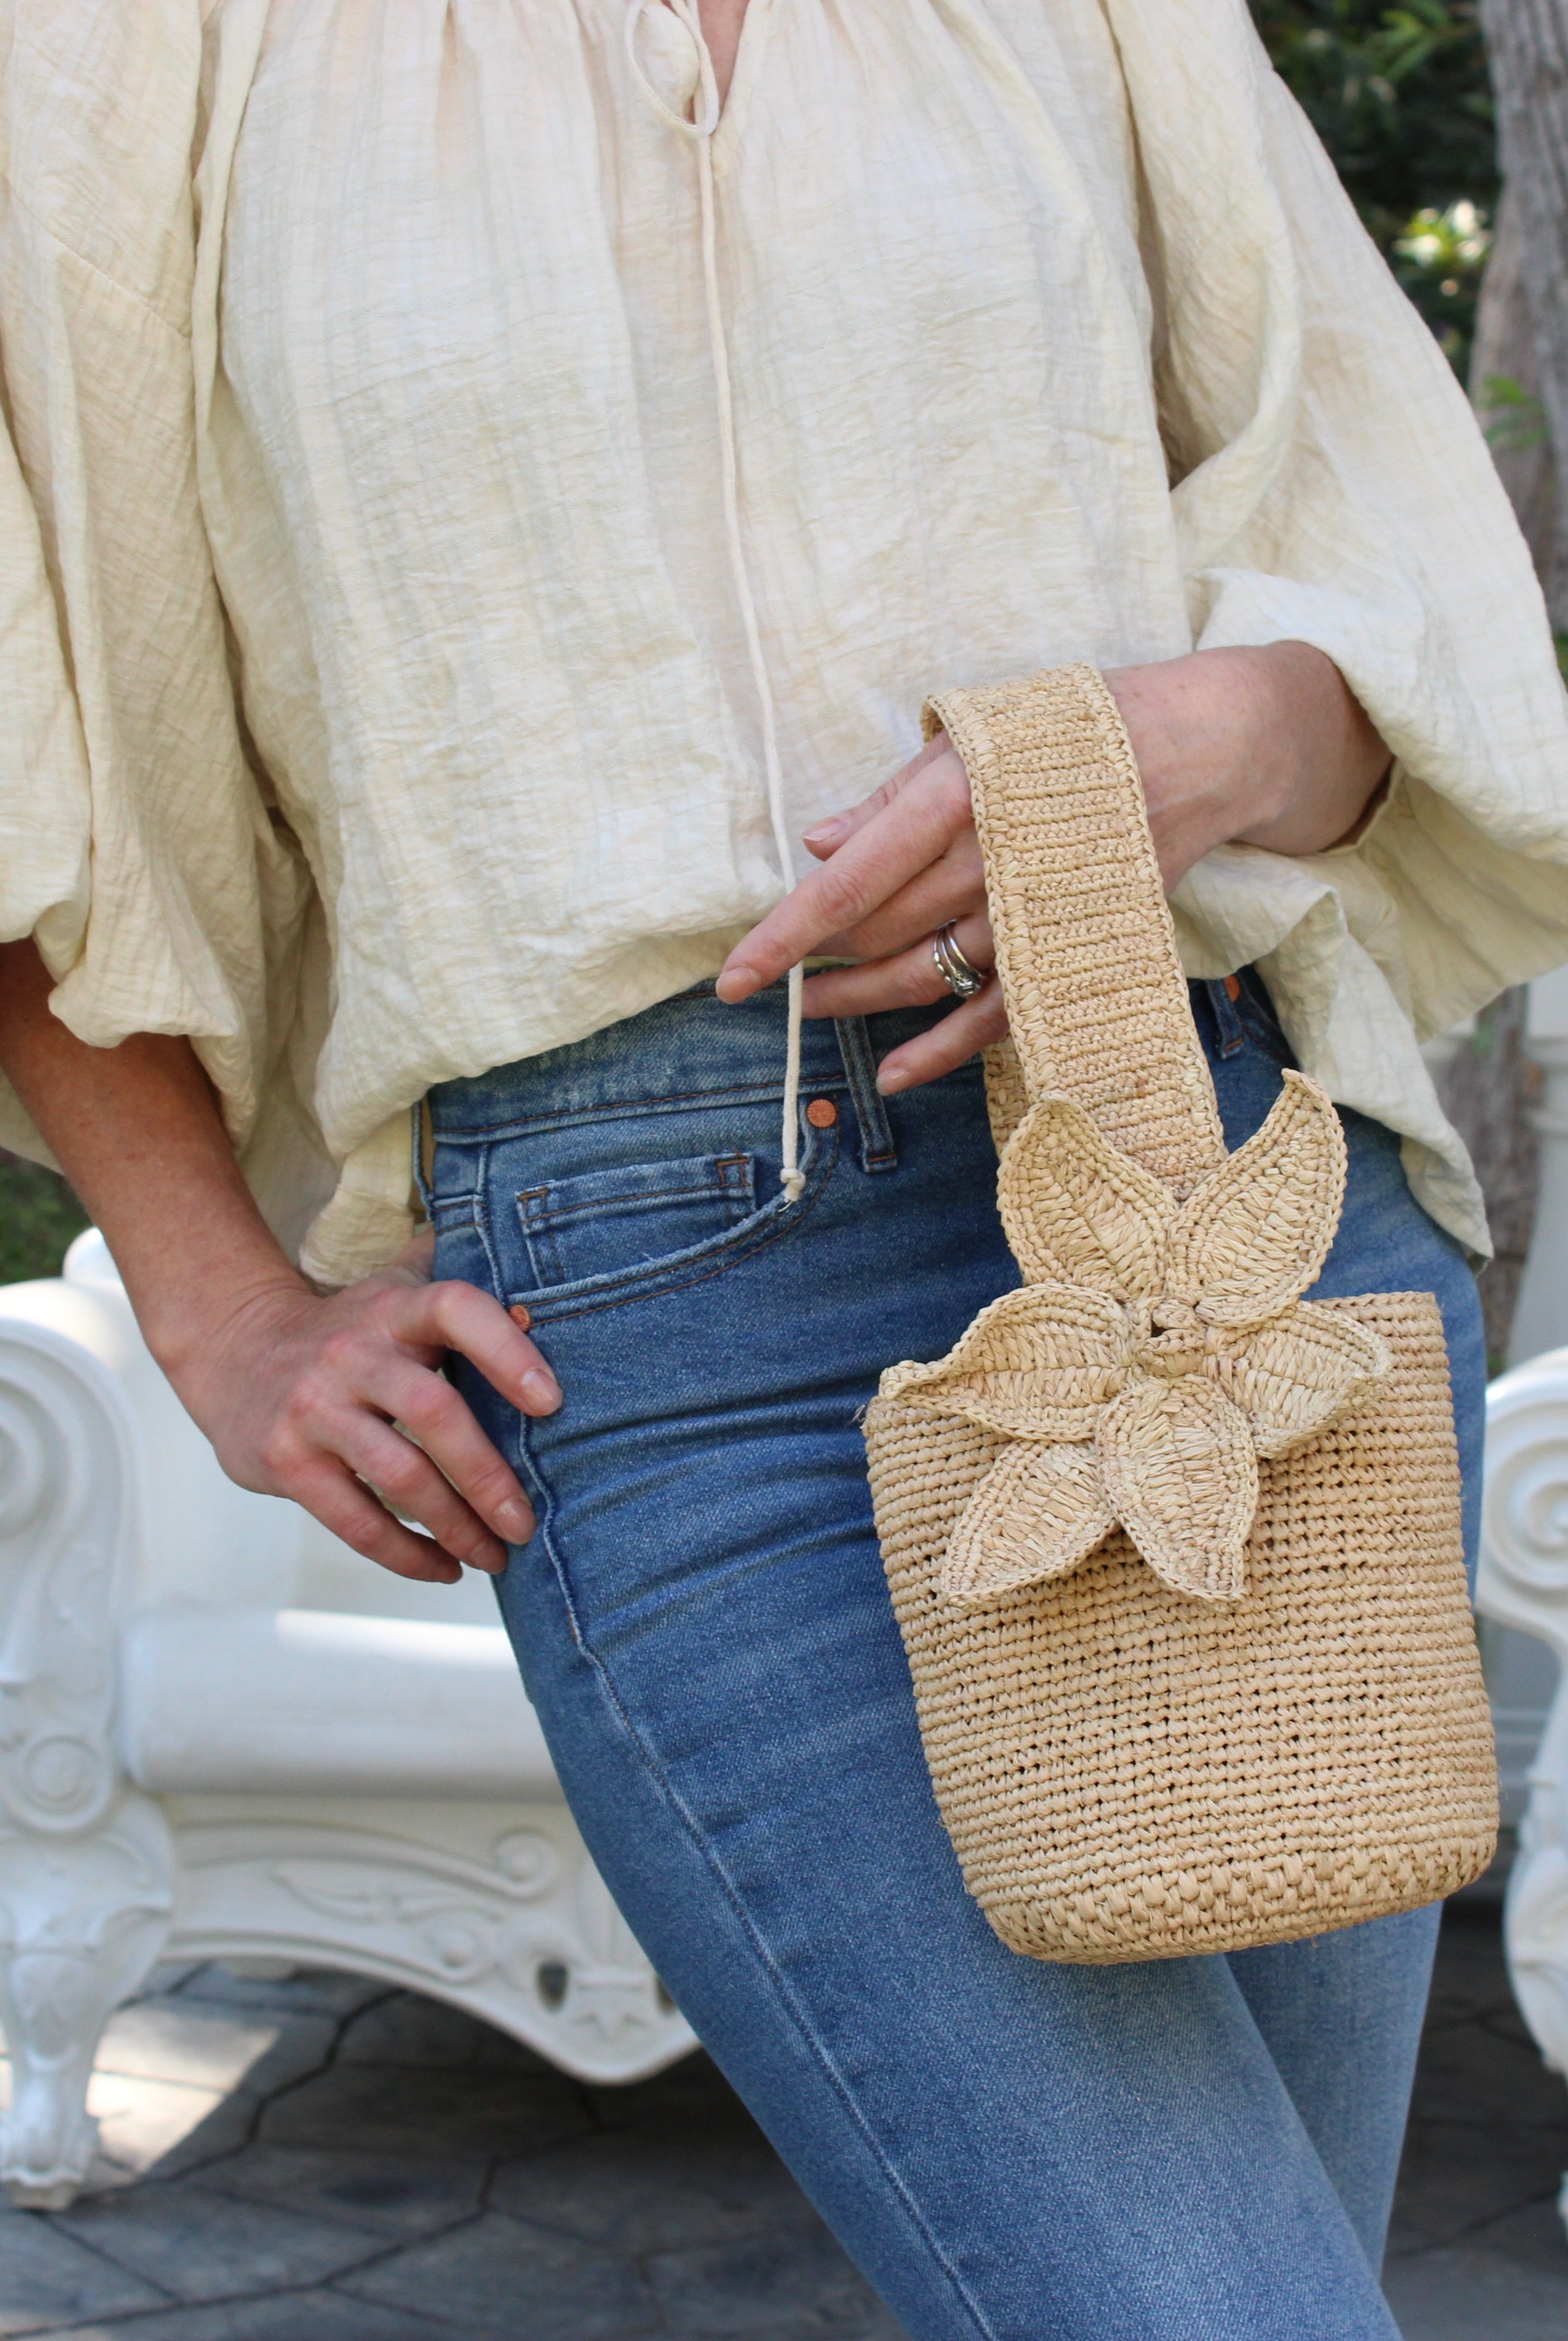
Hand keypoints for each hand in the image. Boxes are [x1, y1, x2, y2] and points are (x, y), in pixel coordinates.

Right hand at [172, 1233, 559, 1585]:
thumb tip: (544, 1311)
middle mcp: (350, 1354)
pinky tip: (444, 1568)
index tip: (551, 1403)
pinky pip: (355, 1521)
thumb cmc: (351, 1330)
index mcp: (392, 1307)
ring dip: (455, 1527)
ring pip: (399, 1476)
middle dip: (488, 1476)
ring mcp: (313, 1409)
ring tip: (496, 1557)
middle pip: (432, 1411)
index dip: (506, 1351)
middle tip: (526, 1523)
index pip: (454, 1309)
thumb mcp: (398, 1293)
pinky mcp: (287, 1462)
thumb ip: (465, 1292)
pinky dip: (406, 1554)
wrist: (236, 1351)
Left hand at [716, 643, 1387, 1093]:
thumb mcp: (982, 732)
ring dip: (864, 1002)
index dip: (788, 930)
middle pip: (886, 931)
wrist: (1210, 745)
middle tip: (770, 985)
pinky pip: (999, 1015)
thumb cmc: (1081, 730)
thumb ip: (899, 795)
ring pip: (931, 975)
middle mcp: (997, 857)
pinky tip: (895, 1073)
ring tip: (815, 1011)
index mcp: (965, 791)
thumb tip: (819, 842)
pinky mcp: (1075, 944)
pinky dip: (943, 1050)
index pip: (857, 875)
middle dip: (819, 963)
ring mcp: (1040, 910)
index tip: (736, 975)